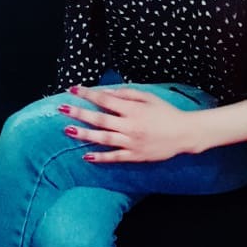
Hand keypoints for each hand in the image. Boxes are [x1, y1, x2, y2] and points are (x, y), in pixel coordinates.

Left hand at [58, 85, 193, 161]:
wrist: (184, 134)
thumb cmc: (166, 113)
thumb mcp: (149, 98)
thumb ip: (128, 94)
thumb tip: (107, 92)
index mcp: (133, 109)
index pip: (105, 100)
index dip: (88, 94)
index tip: (73, 89)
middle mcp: (130, 126)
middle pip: (100, 119)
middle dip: (79, 113)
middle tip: (61, 108)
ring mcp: (131, 142)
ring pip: (103, 138)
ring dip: (84, 134)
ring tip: (68, 130)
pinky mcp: (135, 156)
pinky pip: (114, 157)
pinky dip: (100, 157)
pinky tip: (86, 155)